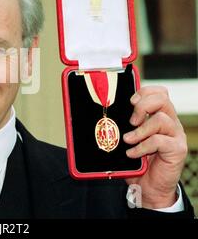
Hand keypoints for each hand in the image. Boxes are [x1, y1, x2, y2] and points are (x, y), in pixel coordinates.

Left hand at [124, 86, 187, 208]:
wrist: (148, 187)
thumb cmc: (136, 162)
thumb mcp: (126, 139)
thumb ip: (121, 126)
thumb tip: (102, 114)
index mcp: (159, 116)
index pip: (159, 92)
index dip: (145, 92)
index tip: (130, 101)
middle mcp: (170, 123)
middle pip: (163, 99)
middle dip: (142, 106)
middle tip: (131, 121)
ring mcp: (175, 136)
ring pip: (161, 119)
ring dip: (140, 130)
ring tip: (128, 140)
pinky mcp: (177, 150)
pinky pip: (160, 141)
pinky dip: (142, 146)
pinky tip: (133, 153)